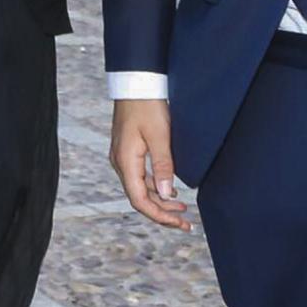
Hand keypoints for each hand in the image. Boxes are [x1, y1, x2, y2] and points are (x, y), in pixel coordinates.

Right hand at [110, 98, 190, 231]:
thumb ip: (163, 166)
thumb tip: (166, 195)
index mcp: (126, 162)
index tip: (179, 223)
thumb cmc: (148, 105)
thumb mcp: (160, 135)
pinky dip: (155, 187)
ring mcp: (123, 157)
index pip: (140, 201)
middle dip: (163, 212)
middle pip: (140, 198)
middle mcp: (121, 163)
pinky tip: (170, 189)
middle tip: (186, 222)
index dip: (160, 216)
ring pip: (141, 189)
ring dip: (160, 200)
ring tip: (182, 209)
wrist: (135, 83)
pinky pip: (141, 177)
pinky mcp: (128, 151)